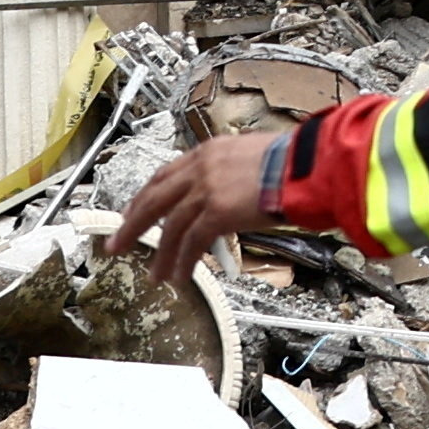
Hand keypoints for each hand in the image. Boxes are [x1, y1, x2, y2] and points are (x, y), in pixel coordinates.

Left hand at [118, 129, 289, 288]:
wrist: (311, 164)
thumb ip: (232, 174)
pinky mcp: (217, 211)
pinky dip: (183, 262)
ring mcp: (207, 189)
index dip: (146, 196)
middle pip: (154, 199)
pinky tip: (180, 277)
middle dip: (132, 225)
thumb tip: (230, 195)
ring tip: (156, 275)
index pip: (166, 174)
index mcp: (210, 151)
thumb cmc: (297, 162)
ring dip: (161, 254)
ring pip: (170, 227)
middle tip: (117, 243)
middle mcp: (202, 167)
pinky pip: (192, 243)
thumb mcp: (255, 157)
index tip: (134, 211)